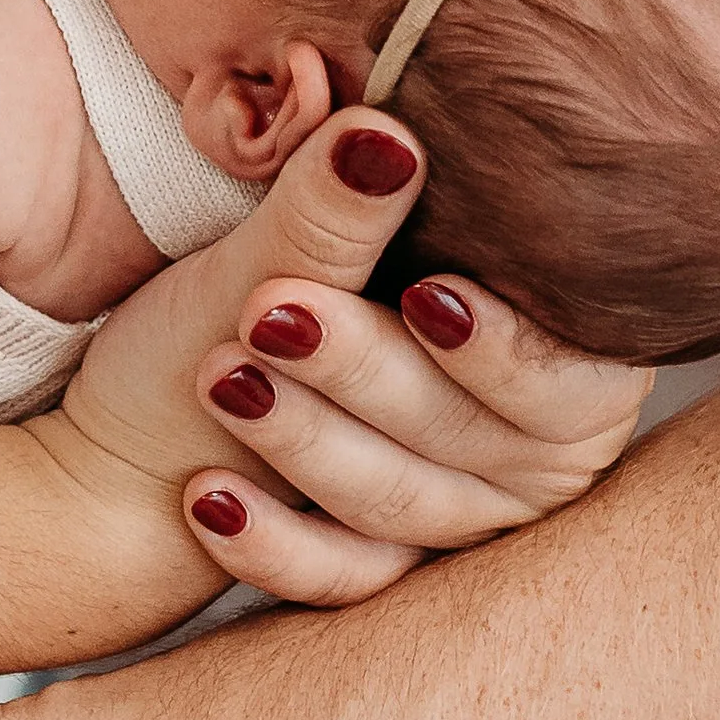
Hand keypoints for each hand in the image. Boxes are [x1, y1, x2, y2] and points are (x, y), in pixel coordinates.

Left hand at [50, 113, 648, 601]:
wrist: (148, 429)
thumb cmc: (251, 303)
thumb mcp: (280, 251)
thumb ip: (340, 206)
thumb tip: (379, 140)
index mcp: (551, 355)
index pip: (570, 376)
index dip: (504, 347)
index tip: (422, 297)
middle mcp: (526, 450)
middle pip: (473, 434)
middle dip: (366, 372)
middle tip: (269, 313)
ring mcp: (457, 519)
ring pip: (404, 503)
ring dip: (308, 440)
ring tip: (221, 377)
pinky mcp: (381, 575)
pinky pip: (344, 579)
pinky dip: (274, 541)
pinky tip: (209, 496)